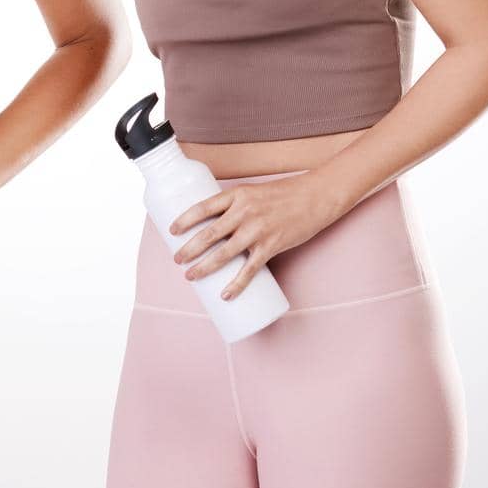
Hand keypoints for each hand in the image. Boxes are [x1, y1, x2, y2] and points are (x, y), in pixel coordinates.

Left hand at [168, 172, 344, 299]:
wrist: (316, 197)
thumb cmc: (283, 194)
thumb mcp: (253, 192)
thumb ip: (235, 207)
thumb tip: (214, 224)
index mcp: (236, 195)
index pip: (202, 207)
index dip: (184, 220)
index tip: (171, 231)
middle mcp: (244, 212)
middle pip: (208, 233)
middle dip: (189, 249)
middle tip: (177, 259)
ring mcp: (258, 230)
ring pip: (224, 253)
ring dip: (204, 267)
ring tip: (191, 276)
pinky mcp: (272, 246)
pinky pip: (250, 269)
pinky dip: (236, 284)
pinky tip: (225, 294)